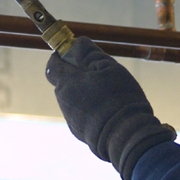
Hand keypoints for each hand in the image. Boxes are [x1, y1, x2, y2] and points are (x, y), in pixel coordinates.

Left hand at [46, 37, 175, 179]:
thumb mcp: (108, 67)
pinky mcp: (79, 132)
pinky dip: (90, 108)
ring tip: (109, 93)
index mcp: (67, 82)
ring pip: (73, 98)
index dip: (62, 56)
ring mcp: (70, 118)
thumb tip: (77, 43)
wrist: (125, 136)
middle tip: (100, 72)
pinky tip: (109, 110)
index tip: (76, 52)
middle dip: (77, 74)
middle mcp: (63, 100)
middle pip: (63, 81)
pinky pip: (81, 113)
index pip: (53, 63)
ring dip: (85, 91)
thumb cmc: (118, 98)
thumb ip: (89, 53)